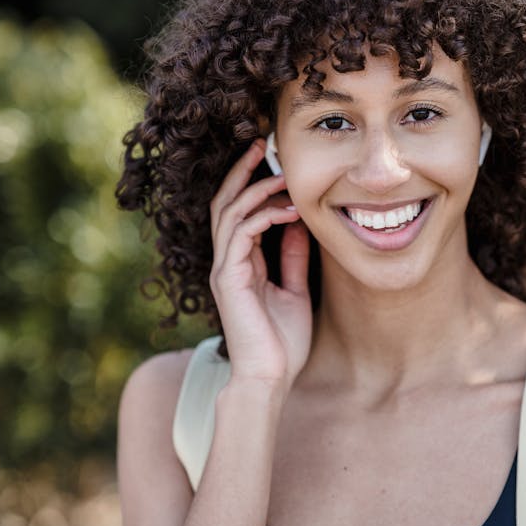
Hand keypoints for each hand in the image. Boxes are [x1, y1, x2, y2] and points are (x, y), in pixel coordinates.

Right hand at [209, 139, 311, 387]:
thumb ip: (293, 258)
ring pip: (229, 212)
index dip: (252, 184)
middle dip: (242, 172)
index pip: (238, 212)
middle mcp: (227, 263)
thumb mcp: (294, 291)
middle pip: (225, 203)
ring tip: (283, 175)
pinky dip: (263, 215)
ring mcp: (225, 270)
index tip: (274, 162)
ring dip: (256, 189)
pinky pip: (240, 233)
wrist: (269, 380)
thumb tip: (301, 224)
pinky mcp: (229, 279)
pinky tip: (289, 210)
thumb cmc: (282, 344)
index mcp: (241, 264)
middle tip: (263, 145)